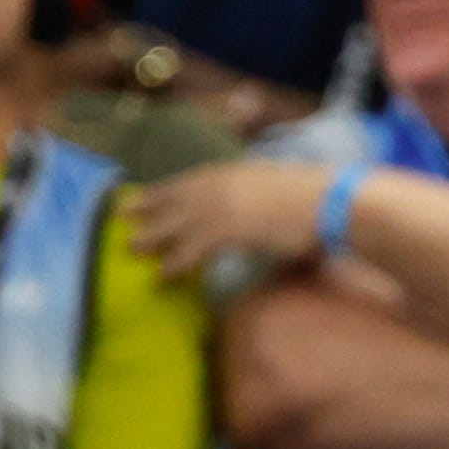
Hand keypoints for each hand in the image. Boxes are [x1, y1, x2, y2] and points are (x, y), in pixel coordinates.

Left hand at [123, 157, 327, 273]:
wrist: (328, 201)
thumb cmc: (311, 196)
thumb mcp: (271, 183)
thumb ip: (250, 191)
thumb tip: (245, 204)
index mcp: (230, 172)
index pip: (185, 182)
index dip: (161, 191)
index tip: (140, 196)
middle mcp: (219, 186)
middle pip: (172, 199)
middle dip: (145, 208)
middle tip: (120, 217)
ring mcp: (220, 207)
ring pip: (174, 224)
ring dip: (151, 237)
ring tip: (130, 249)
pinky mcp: (226, 231)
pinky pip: (191, 250)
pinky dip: (174, 264)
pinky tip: (163, 276)